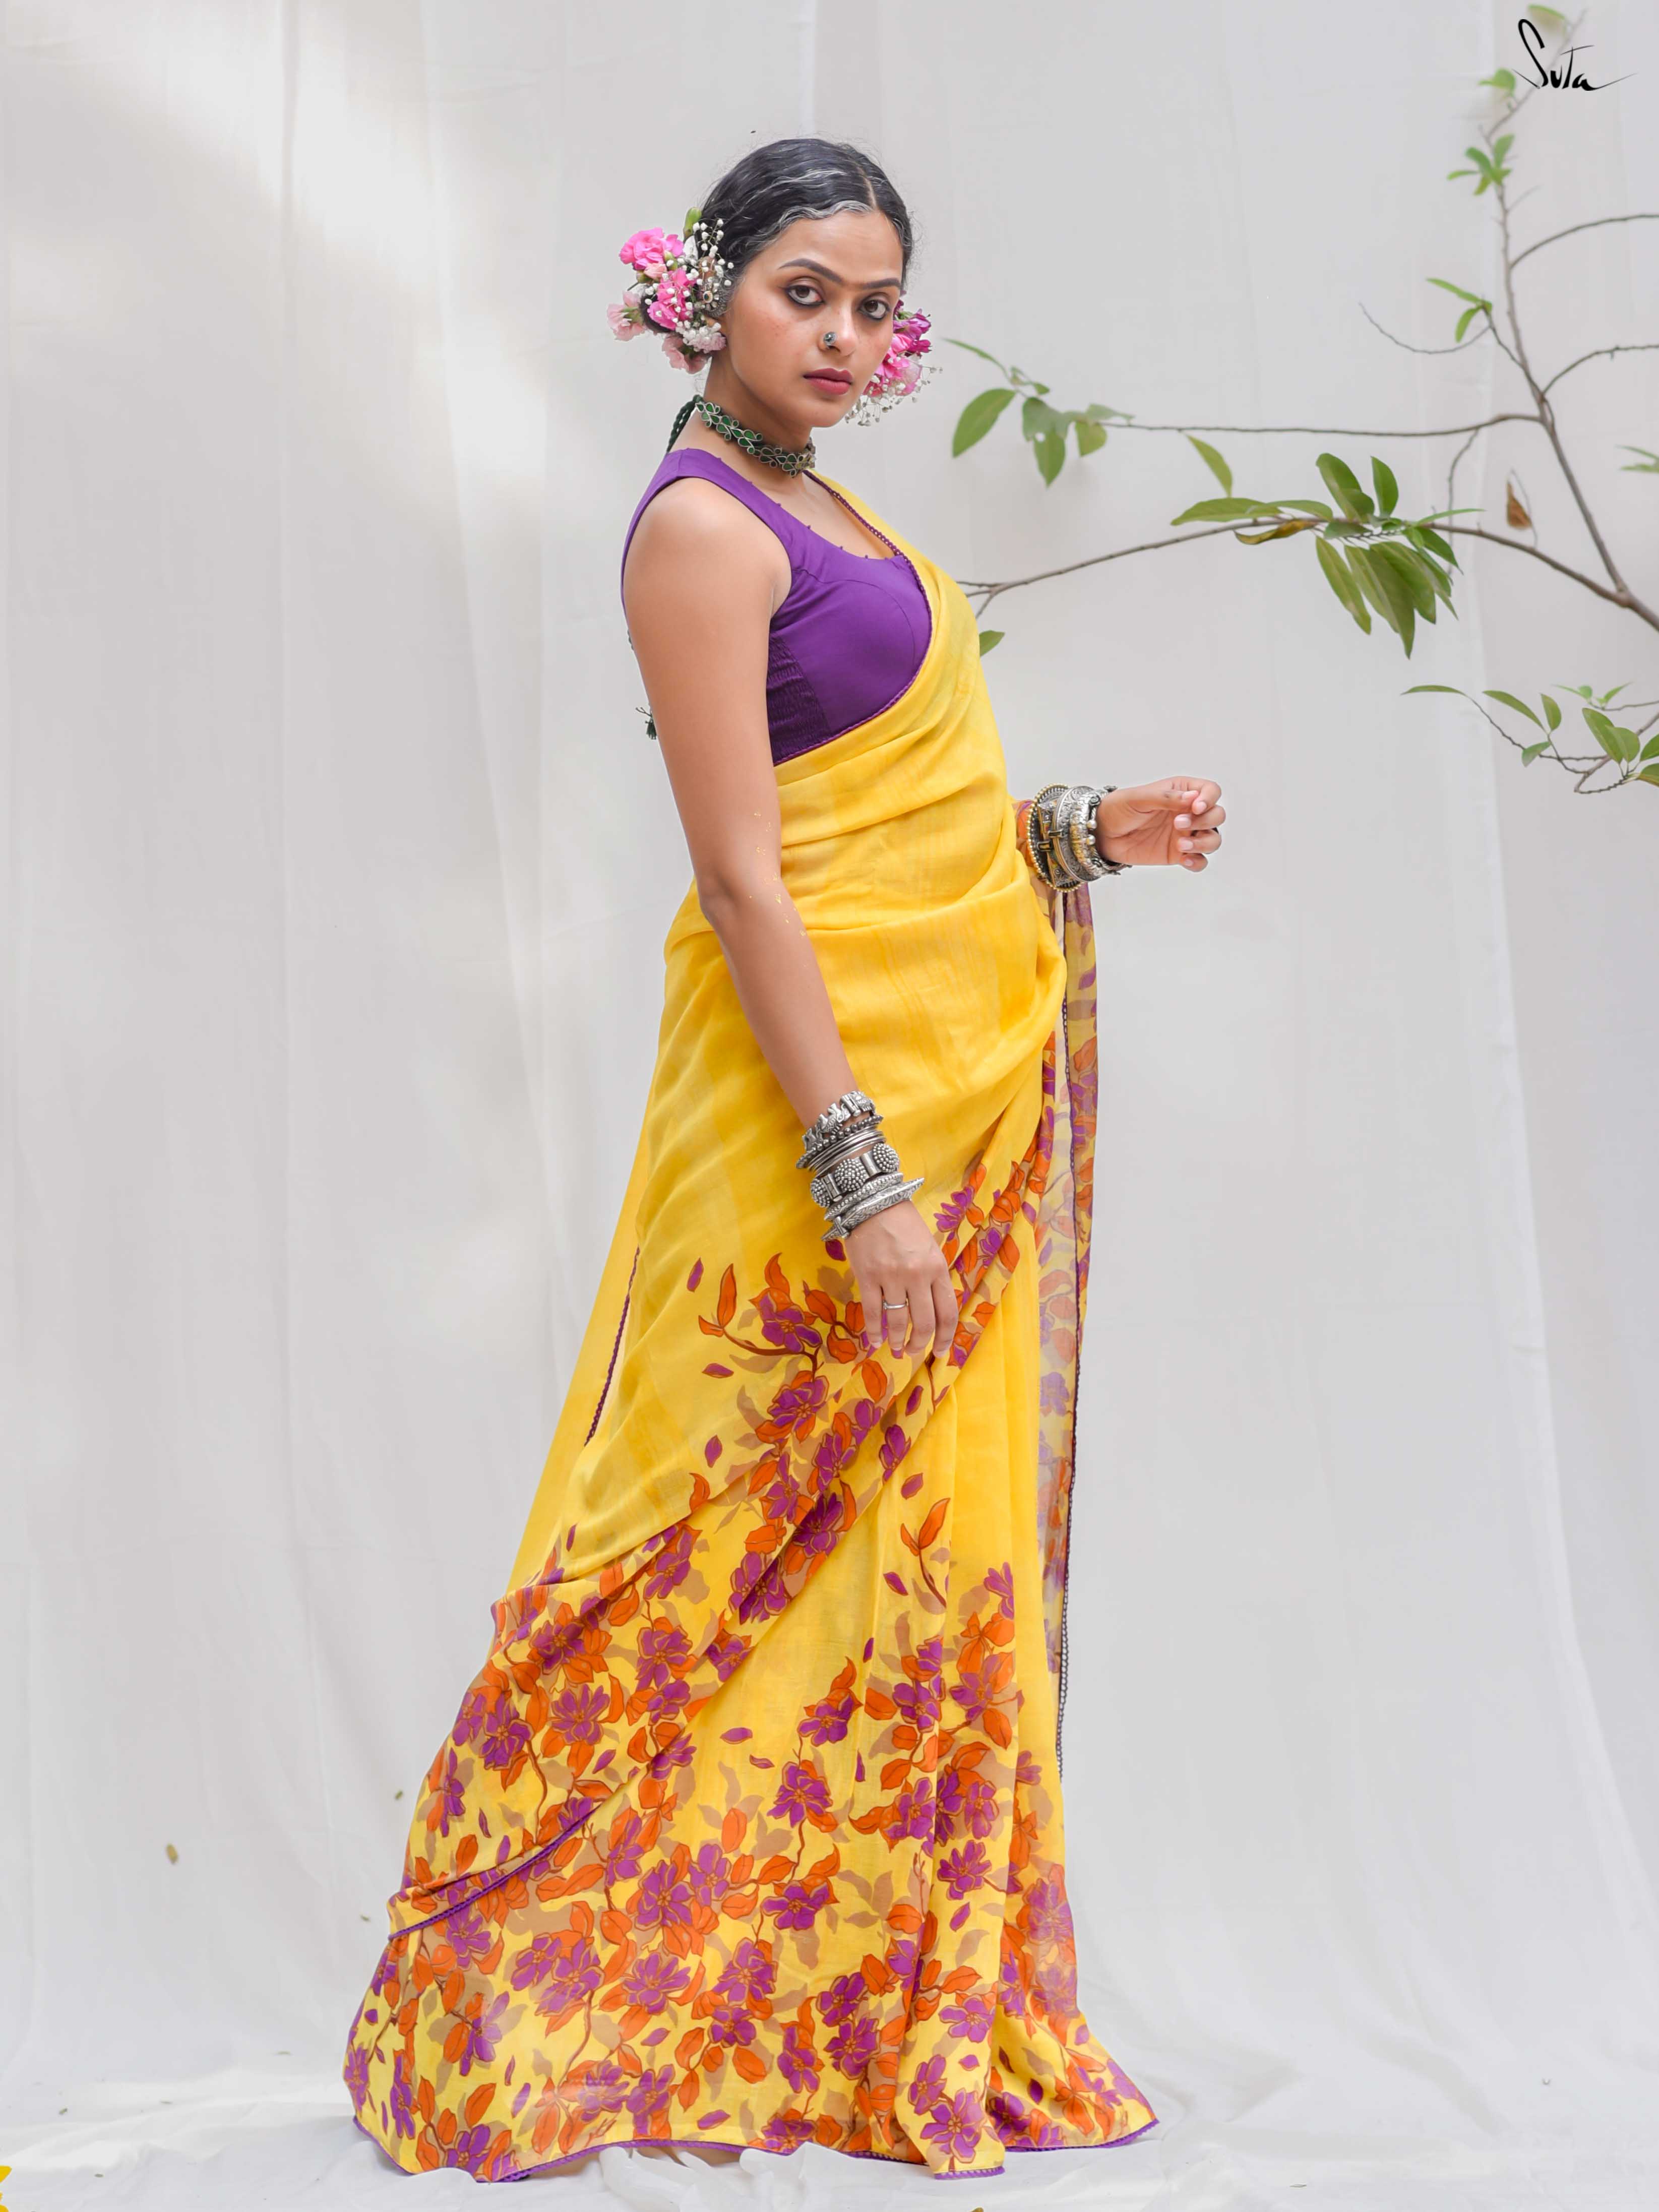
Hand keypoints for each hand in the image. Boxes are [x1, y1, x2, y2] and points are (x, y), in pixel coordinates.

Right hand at [845, 1198, 958, 1361]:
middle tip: (914, 1352)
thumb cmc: (903, 1223)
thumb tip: (932, 1309)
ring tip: (896, 1350)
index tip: (940, 1352)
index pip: (947, 1312)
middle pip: (925, 1323)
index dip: (946, 1338)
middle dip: (920, 1344)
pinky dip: (874, 1331)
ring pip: (898, 1321)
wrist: (873, 1202)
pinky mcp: (868, 1277)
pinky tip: (875, 1342)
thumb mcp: (929, 1247)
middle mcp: (917, 1275)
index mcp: (937, 1268)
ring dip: (898, 1341)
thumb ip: (932, 1276)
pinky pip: (873, 1312)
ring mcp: (892, 1277)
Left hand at [1097, 777, 1225, 870]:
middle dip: (1205, 821)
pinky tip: (1185, 860)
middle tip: (1177, 823)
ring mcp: (1186, 833)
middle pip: (1217, 815)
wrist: (1103, 833)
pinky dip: (1198, 862)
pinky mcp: (1178, 853)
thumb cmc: (1119, 808)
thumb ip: (1166, 798)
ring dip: (1204, 843)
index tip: (1195, 807)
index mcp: (1182, 792)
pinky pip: (1200, 860)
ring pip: (1213, 839)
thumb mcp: (1139, 798)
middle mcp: (1189, 812)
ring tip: (1181, 845)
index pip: (1210, 791)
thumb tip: (1193, 797)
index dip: (1209, 799)